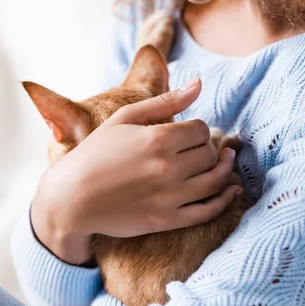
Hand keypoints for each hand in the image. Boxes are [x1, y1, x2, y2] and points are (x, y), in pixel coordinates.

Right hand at [31, 78, 240, 263]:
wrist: (71, 198)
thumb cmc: (96, 154)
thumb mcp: (125, 119)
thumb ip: (165, 101)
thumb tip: (199, 84)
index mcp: (157, 138)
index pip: (200, 129)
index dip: (197, 129)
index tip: (188, 133)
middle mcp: (167, 167)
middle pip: (209, 153)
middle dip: (208, 148)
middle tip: (200, 148)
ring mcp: (169, 196)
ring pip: (215, 180)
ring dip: (224, 168)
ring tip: (224, 161)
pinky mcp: (167, 221)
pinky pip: (208, 211)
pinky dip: (225, 200)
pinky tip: (233, 190)